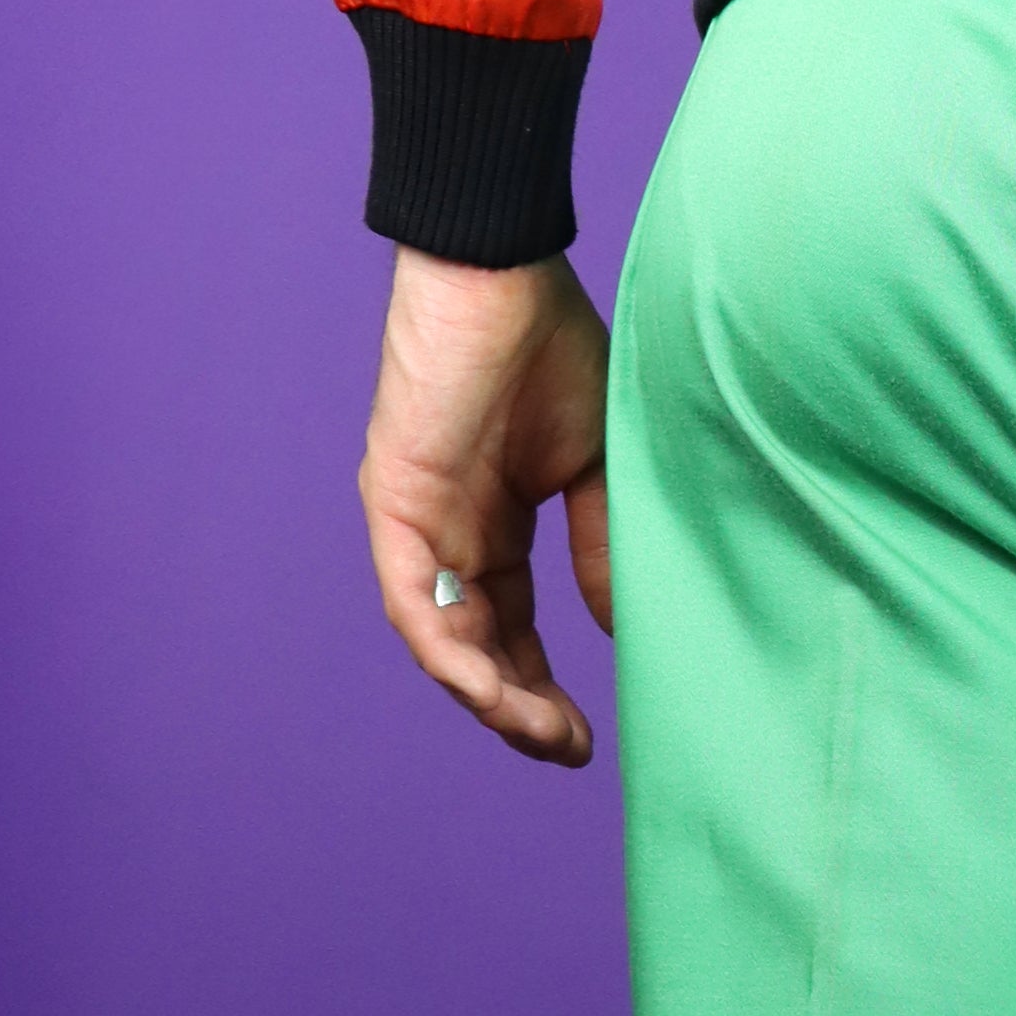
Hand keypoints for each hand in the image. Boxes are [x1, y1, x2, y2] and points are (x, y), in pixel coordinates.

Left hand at [358, 248, 614, 766]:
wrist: (502, 267)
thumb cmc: (550, 343)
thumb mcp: (592, 466)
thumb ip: (599, 544)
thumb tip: (622, 627)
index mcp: (492, 522)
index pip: (513, 626)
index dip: (545, 685)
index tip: (588, 734)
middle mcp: (447, 533)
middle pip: (477, 646)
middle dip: (520, 707)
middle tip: (567, 749)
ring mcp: (417, 521)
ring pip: (443, 639)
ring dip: (490, 696)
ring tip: (542, 736)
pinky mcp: (394, 502)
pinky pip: (412, 600)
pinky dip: (450, 652)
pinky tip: (492, 693)